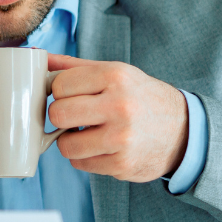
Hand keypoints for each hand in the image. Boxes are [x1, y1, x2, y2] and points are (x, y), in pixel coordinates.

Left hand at [47, 54, 188, 182]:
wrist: (183, 130)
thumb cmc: (141, 98)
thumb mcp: (115, 73)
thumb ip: (74, 66)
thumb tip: (37, 58)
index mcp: (115, 76)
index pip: (60, 85)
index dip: (60, 93)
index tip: (71, 96)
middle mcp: (120, 105)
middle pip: (58, 114)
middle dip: (61, 117)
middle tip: (75, 117)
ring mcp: (121, 137)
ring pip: (65, 144)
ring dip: (71, 141)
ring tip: (88, 134)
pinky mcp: (122, 164)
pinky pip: (80, 164)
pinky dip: (85, 158)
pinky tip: (101, 148)